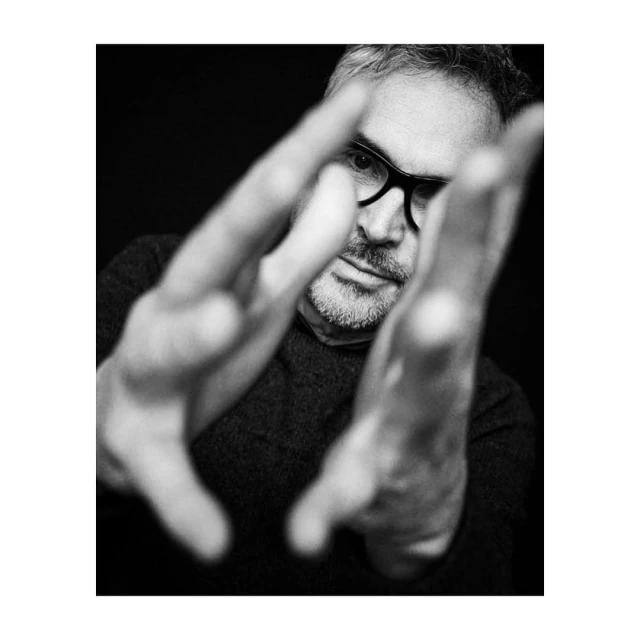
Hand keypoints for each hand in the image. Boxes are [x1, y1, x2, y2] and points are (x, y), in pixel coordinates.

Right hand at [96, 82, 369, 560]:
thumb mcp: (256, 291)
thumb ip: (299, 240)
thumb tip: (336, 174)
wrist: (122, 413)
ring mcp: (151, 373)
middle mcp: (179, 306)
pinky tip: (210, 538)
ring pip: (169, 347)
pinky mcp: (142, 445)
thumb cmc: (199, 342)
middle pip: (214, 252)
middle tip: (290, 165)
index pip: (265, 200)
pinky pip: (164, 473)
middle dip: (249, 209)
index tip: (355, 99)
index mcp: (219, 272)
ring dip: (192, 332)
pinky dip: (183, 500)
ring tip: (223, 318)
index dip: (307, 148)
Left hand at [288, 105, 543, 578]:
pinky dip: (332, 503)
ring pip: (421, 389)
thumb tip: (484, 175)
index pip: (472, 243)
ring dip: (432, 352)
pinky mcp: (371, 483)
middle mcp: (438, 367)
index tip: (526, 121)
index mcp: (440, 318)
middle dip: (473, 234)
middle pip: (459, 293)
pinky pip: (351, 490)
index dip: (498, 185)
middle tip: (486, 167)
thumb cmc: (426, 379)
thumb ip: (458, 250)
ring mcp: (409, 425)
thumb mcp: (442, 307)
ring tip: (434, 314)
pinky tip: (308, 527)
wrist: (417, 486)